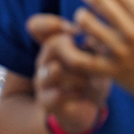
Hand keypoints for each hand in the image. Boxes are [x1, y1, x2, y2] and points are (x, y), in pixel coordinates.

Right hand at [27, 13, 112, 133]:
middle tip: (91, 64)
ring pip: (56, 69)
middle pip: (52, 44)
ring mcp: (42, 81)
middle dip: (79, 52)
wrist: (84, 110)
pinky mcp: (45, 101)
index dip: (51, 23)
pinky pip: (58, 93)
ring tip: (88, 82)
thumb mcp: (97, 58)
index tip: (75, 31)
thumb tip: (92, 37)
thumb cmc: (92, 79)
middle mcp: (43, 61)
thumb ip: (95, 45)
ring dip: (79, 76)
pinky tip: (82, 95)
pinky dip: (75, 94)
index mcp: (53, 47)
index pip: (36, 25)